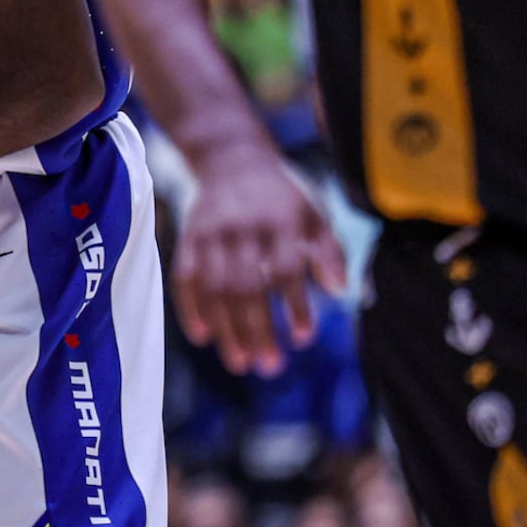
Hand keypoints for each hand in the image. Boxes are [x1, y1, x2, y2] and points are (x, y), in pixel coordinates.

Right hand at [174, 140, 346, 376]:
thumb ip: (329, 251)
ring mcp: (211, 233)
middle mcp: (243, 227)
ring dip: (227, 328)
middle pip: (246, 285)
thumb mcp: (314, 214)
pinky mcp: (189, 237)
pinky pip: (185, 277)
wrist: (231, 160)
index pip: (286, 269)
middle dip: (257, 329)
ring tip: (240, 362)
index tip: (302, 338)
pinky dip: (191, 308)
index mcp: (280, 220)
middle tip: (269, 366)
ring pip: (215, 287)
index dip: (294, 305)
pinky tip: (203, 336)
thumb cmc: (281, 197)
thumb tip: (342, 290)